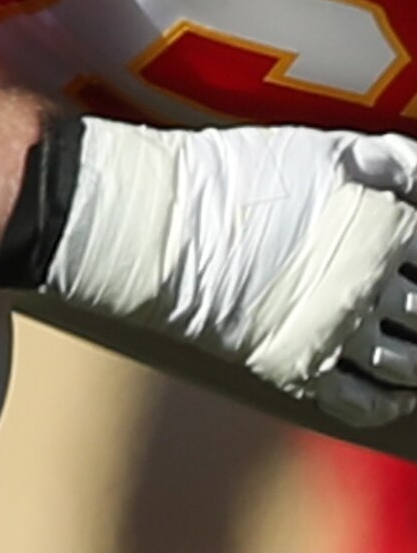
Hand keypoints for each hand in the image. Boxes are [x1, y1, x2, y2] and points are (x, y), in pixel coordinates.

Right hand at [77, 120, 416, 424]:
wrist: (160, 224)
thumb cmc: (238, 177)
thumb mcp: (326, 149)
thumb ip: (396, 161)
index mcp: (389, 230)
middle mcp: (371, 287)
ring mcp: (335, 332)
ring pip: (409, 363)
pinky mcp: (298, 367)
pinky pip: (364, 402)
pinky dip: (392, 403)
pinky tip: (401, 395)